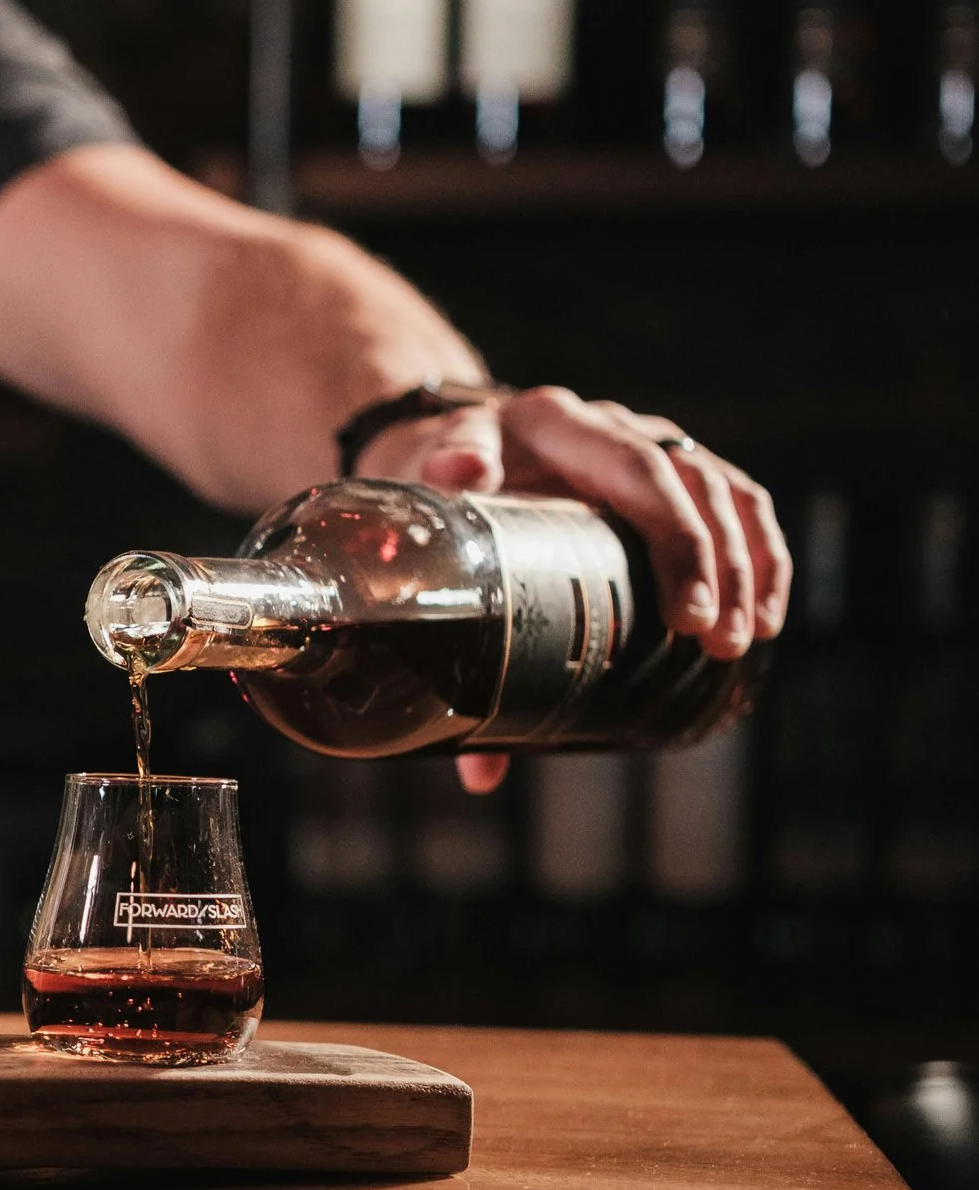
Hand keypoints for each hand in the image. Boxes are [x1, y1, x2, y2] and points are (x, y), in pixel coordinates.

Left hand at [353, 385, 793, 794]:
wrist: (431, 445)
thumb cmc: (424, 494)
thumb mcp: (421, 528)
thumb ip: (450, 641)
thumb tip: (477, 768)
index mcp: (547, 422)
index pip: (635, 470)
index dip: (675, 540)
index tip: (686, 617)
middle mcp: (605, 423)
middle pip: (689, 480)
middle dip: (716, 567)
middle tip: (717, 644)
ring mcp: (641, 439)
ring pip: (725, 488)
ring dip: (750, 566)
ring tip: (745, 642)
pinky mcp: (666, 468)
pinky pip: (735, 499)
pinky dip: (761, 554)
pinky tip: (769, 614)